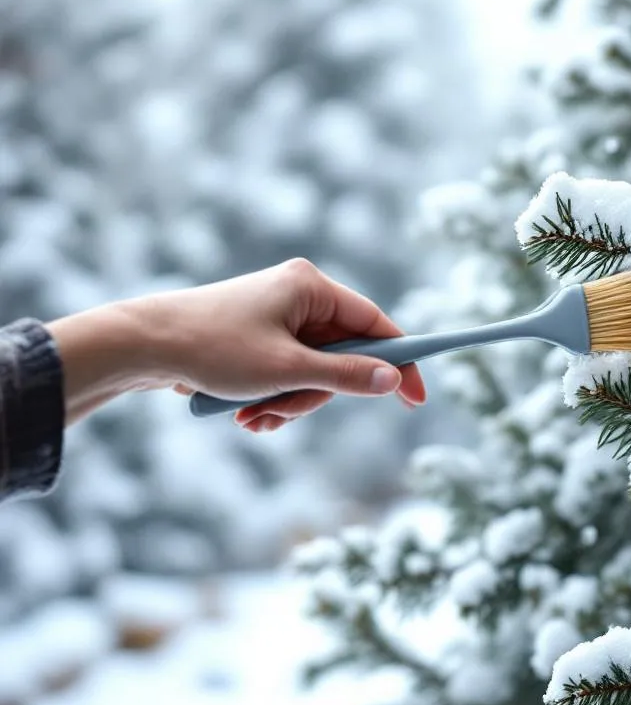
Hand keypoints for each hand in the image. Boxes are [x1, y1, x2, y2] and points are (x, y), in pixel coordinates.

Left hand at [47, 259, 426, 430]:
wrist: (139, 346)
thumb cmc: (212, 348)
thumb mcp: (287, 369)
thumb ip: (345, 376)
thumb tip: (392, 380)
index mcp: (311, 287)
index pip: (376, 324)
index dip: (400, 362)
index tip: (415, 399)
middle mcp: (298, 295)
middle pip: (342, 356)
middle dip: (316, 394)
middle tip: (283, 411)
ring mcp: (276, 315)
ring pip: (312, 371)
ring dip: (288, 402)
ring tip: (254, 417)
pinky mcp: (256, 335)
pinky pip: (286, 373)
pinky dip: (271, 398)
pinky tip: (244, 413)